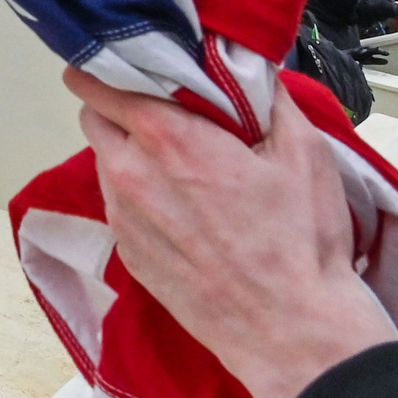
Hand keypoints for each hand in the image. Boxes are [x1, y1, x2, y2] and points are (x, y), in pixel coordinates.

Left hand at [62, 67, 397, 397]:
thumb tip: (248, 68)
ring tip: (180, 166)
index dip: (108, 69)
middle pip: (94, 118)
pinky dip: (138, 197)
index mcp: (167, 140)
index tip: (128, 66)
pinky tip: (181, 210)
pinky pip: (118, 206)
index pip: (98, 83)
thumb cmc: (301, 242)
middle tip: (163, 114)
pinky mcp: (127, 253)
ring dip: (130, 153)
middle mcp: (131, 174)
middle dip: (119, 108)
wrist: (292, 330)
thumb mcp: (304, 152)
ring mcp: (123, 217)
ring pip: (105, 162)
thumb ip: (268, 98)